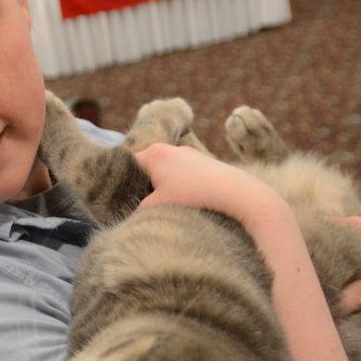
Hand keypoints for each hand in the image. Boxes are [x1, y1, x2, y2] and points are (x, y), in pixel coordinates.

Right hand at [134, 143, 285, 224]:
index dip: (121, 184)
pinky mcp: (207, 164)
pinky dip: (181, 188)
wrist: (239, 195)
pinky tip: (188, 204)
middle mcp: (171, 148)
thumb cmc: (193, 197)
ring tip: (167, 208)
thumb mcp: (156, 207)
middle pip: (146, 168)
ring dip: (163, 188)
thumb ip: (138, 208)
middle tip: (141, 207)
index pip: (126, 165)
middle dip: (143, 186)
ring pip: (166, 172)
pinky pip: (183, 176)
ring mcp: (190, 154)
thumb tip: (134, 212)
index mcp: (154, 153)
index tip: (121, 202)